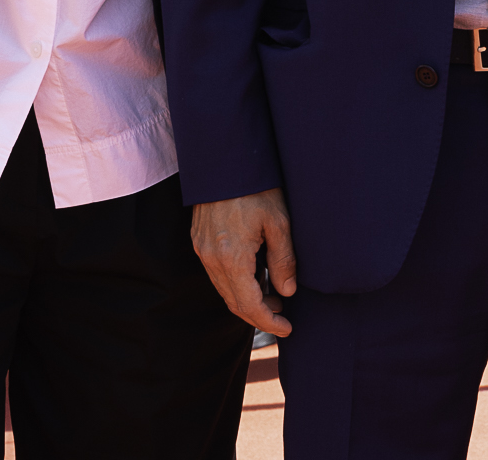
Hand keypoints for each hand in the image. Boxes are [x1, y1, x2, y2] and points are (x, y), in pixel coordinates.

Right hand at [192, 189, 297, 337]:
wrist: (226, 159)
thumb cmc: (256, 187)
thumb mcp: (279, 222)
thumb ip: (284, 260)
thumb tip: (287, 291)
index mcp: (231, 257)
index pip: (249, 304)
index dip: (269, 321)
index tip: (287, 327)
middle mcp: (211, 258)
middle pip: (233, 302)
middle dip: (258, 315)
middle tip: (282, 317)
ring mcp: (201, 250)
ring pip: (224, 289)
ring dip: (246, 300)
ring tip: (273, 297)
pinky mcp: (199, 241)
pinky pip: (217, 274)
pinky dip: (236, 284)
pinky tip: (255, 278)